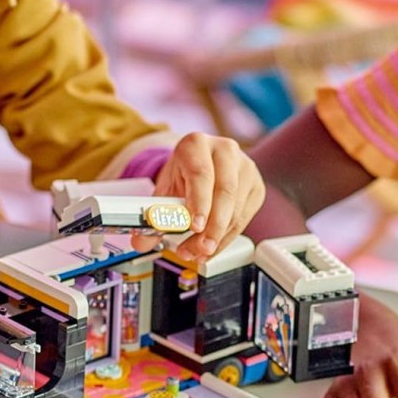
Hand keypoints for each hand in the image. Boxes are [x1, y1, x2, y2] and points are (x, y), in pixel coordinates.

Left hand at [132, 133, 264, 260]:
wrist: (200, 166)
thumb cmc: (182, 175)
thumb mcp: (164, 190)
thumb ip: (153, 216)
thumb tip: (141, 241)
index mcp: (196, 144)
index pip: (201, 174)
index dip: (199, 202)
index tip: (194, 226)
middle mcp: (225, 150)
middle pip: (225, 192)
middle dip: (212, 227)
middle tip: (199, 249)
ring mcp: (245, 167)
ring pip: (237, 209)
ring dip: (218, 237)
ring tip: (198, 253)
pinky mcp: (256, 186)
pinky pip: (244, 218)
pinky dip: (227, 238)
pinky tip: (211, 248)